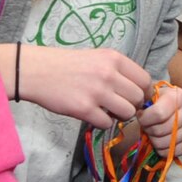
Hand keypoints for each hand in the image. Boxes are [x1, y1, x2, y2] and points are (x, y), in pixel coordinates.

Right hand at [15, 45, 152, 128]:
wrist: (36, 70)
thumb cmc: (68, 65)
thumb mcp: (97, 58)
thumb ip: (119, 71)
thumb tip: (140, 91)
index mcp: (114, 58)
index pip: (145, 80)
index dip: (143, 92)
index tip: (135, 97)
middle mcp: (108, 74)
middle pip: (138, 98)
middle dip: (132, 105)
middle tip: (119, 105)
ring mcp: (97, 92)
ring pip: (128, 113)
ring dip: (120, 116)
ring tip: (107, 110)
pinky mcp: (84, 109)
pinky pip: (108, 123)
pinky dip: (103, 122)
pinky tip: (93, 114)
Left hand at [136, 84, 181, 156]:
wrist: (170, 111)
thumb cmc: (157, 104)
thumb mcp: (150, 96)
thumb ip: (144, 101)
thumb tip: (140, 112)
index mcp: (179, 95)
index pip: (158, 113)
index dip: (144, 119)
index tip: (141, 117)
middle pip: (161, 130)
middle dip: (149, 131)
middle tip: (147, 127)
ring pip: (167, 143)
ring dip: (155, 142)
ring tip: (153, 134)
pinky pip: (174, 152)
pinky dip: (163, 150)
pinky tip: (161, 142)